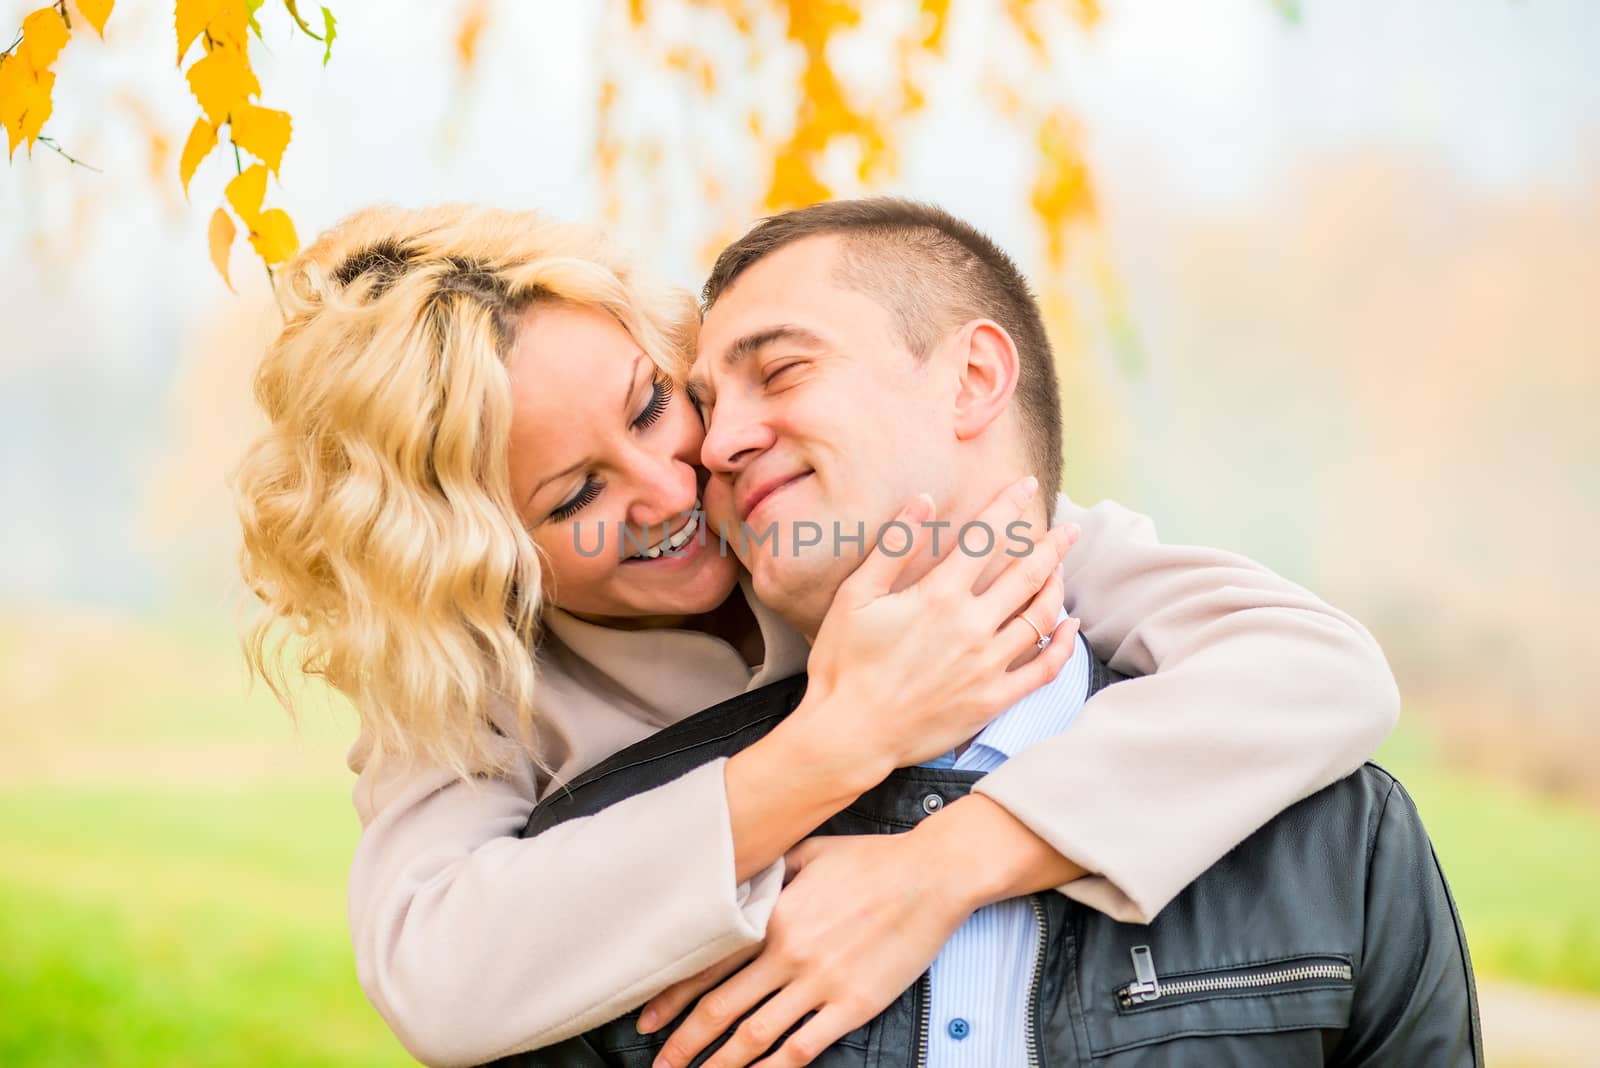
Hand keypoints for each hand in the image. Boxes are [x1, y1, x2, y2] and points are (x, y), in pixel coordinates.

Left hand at [640, 834, 970, 1067]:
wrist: (930, 875)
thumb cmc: (874, 860)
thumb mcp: (809, 851)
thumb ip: (770, 872)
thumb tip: (739, 880)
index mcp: (774, 916)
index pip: (708, 965)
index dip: (673, 997)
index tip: (649, 1020)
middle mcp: (789, 953)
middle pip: (721, 1008)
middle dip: (686, 1042)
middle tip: (662, 1064)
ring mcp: (820, 982)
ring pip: (755, 1035)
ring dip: (722, 1063)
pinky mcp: (852, 1005)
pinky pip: (803, 1047)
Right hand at [800, 475, 1082, 770]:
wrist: (850, 734)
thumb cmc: (844, 664)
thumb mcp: (856, 597)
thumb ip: (894, 547)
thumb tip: (923, 501)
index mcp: (938, 596)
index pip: (985, 538)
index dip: (1008, 507)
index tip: (1026, 487)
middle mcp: (971, 627)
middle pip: (1027, 574)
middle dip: (1051, 544)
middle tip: (1068, 526)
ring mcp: (987, 665)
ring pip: (1041, 617)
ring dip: (1057, 586)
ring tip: (1062, 568)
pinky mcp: (993, 700)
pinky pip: (1044, 669)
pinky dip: (1064, 645)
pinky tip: (1070, 627)